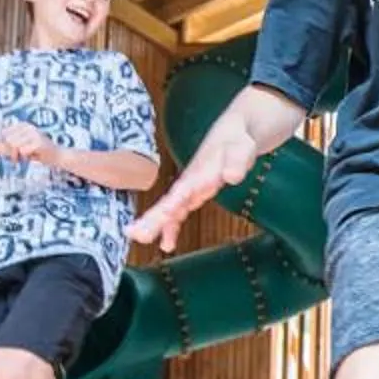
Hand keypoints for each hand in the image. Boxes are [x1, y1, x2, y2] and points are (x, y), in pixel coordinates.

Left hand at [0, 121, 59, 165]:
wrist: (57, 157)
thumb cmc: (37, 152)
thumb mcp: (18, 149)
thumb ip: (4, 148)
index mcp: (22, 125)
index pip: (4, 134)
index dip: (6, 146)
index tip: (15, 151)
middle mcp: (28, 126)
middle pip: (7, 140)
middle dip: (12, 152)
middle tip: (21, 156)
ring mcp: (34, 133)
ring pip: (14, 145)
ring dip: (19, 155)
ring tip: (28, 156)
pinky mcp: (39, 142)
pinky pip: (23, 151)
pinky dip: (26, 157)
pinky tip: (34, 156)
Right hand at [129, 122, 257, 250]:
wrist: (234, 134)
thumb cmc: (238, 141)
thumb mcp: (243, 148)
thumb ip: (237, 161)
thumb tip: (231, 177)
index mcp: (199, 172)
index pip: (182, 191)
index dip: (171, 205)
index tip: (160, 216)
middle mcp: (190, 182)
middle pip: (169, 202)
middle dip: (153, 218)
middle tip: (135, 234)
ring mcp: (190, 189)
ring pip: (170, 209)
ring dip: (156, 225)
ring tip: (139, 239)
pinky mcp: (194, 194)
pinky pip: (179, 214)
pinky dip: (172, 228)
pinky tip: (167, 244)